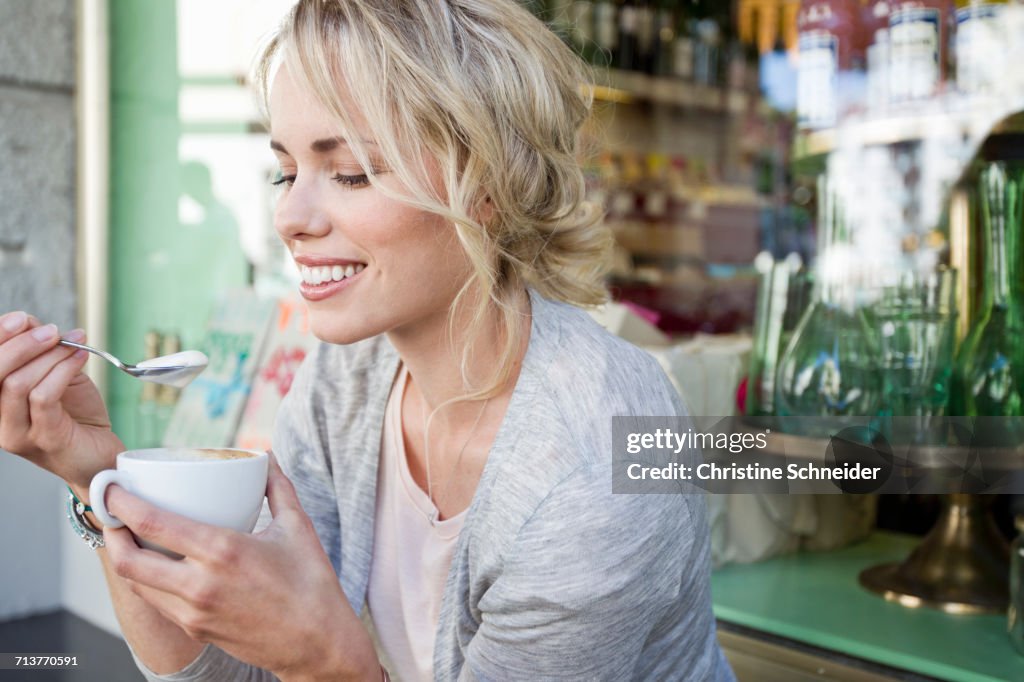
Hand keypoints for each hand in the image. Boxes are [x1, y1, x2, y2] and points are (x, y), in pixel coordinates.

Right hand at [0, 311, 122, 492]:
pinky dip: (63, 370)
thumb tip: (29, 321)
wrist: (100, 454)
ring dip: (48, 356)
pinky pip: (44, 397)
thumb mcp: (54, 375)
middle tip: (51, 331)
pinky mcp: (44, 440)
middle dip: (20, 343)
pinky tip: (80, 359)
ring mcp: (17, 433)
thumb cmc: (76, 416)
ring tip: (74, 344)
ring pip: (17, 384)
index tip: (22, 318)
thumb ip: (38, 352)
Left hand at [102, 454, 379, 681]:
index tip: (112, 487)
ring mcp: (194, 611)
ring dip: (124, 558)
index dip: (123, 504)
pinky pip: (157, 600)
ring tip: (128, 536)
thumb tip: (268, 458)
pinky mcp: (196, 629)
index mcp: (223, 551)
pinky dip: (146, 579)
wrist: (317, 644)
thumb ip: (278, 488)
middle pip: (128, 561)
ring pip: (136, 584)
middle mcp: (200, 584)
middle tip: (111, 512)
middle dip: (111, 532)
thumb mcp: (297, 528)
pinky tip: (156, 565)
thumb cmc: (311, 585)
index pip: (153, 524)